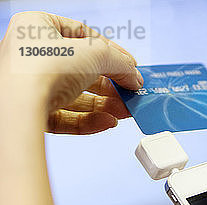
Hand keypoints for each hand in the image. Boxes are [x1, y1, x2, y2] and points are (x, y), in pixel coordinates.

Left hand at [0, 11, 142, 133]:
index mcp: (36, 27)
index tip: (129, 67)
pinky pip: (65, 116)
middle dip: (109, 85)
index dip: (110, 52)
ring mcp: (29, 86)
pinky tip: (107, 122)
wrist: (17, 109)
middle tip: (129, 93)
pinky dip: (89, 120)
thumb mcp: (94, 55)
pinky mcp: (32, 113)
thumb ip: (119, 63)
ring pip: (75, 96)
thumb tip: (134, 76)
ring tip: (124, 111)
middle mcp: (30, 56)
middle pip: (80, 70)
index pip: (82, 35)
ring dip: (103, 104)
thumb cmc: (42, 69)